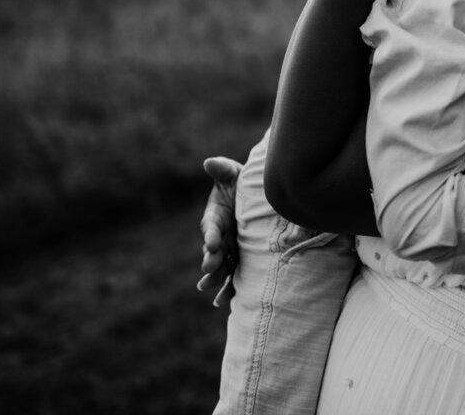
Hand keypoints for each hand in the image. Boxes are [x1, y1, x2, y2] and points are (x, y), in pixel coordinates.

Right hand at [197, 156, 241, 306]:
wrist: (255, 197)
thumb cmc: (242, 183)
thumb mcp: (233, 174)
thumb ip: (223, 170)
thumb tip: (209, 162)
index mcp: (215, 217)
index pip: (211, 227)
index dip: (210, 235)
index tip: (212, 242)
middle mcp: (219, 236)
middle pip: (212, 251)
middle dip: (210, 260)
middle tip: (209, 267)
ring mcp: (228, 249)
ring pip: (220, 267)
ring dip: (215, 278)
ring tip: (211, 290)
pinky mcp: (239, 259)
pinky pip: (232, 276)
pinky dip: (226, 289)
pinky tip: (222, 302)